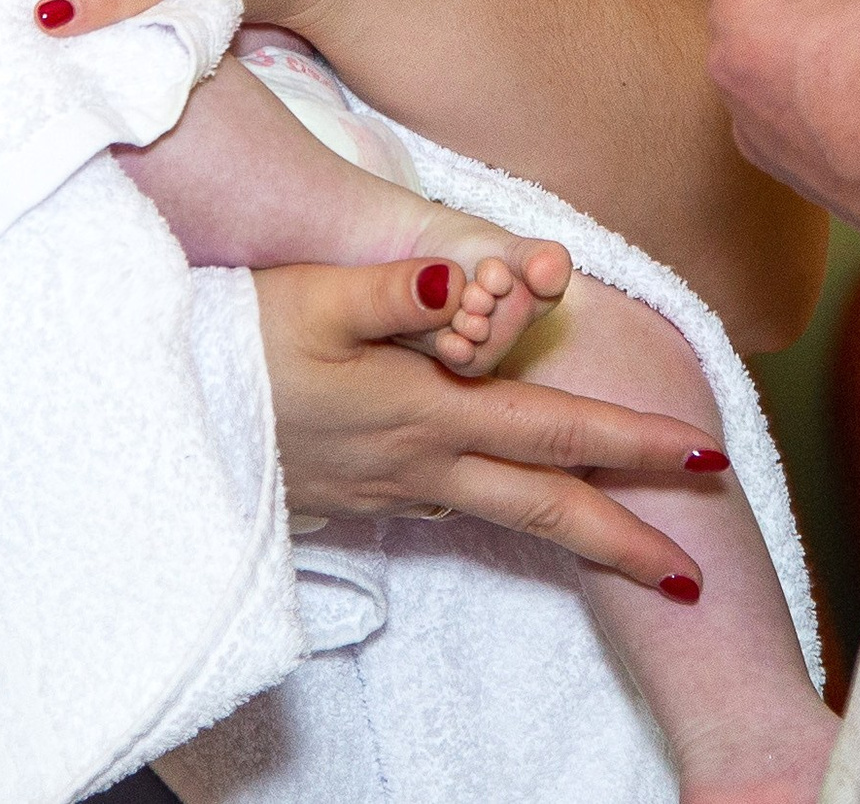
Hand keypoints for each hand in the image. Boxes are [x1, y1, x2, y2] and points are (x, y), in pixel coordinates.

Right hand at [256, 257, 725, 588]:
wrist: (155, 421)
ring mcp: (388, 490)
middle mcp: (421, 462)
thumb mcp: (310, 299)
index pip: (556, 433)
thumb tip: (454, 283)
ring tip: (628, 550)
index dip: (635, 447)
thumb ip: (390, 292)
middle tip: (693, 576)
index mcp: (429, 412)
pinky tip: (505, 505)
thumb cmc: (234, 344)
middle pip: (545, 508)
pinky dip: (500, 517)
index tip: (704, 461)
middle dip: (626, 540)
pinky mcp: (355, 499)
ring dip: (572, 535)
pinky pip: (449, 512)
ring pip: (503, 517)